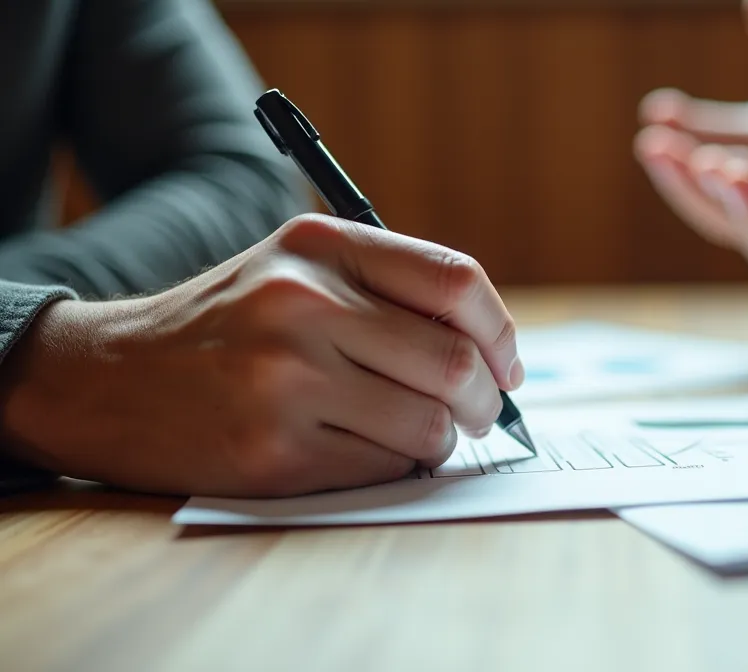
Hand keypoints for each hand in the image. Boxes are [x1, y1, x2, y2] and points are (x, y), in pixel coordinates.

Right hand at [0, 215, 523, 497]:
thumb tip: (494, 351)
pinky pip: (386, 467)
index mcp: (319, 245)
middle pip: (455, 362)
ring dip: (442, 440)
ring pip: (430, 424)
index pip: (456, 283)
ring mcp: (286, 380)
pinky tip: (368, 450)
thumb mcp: (295, 268)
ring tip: (418, 433)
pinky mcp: (274, 452)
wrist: (106, 379)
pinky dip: (397, 466)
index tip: (507, 364)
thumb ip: (387, 289)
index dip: (501, 332)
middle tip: (481, 413)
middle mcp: (303, 303)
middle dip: (487, 400)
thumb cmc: (226, 326)